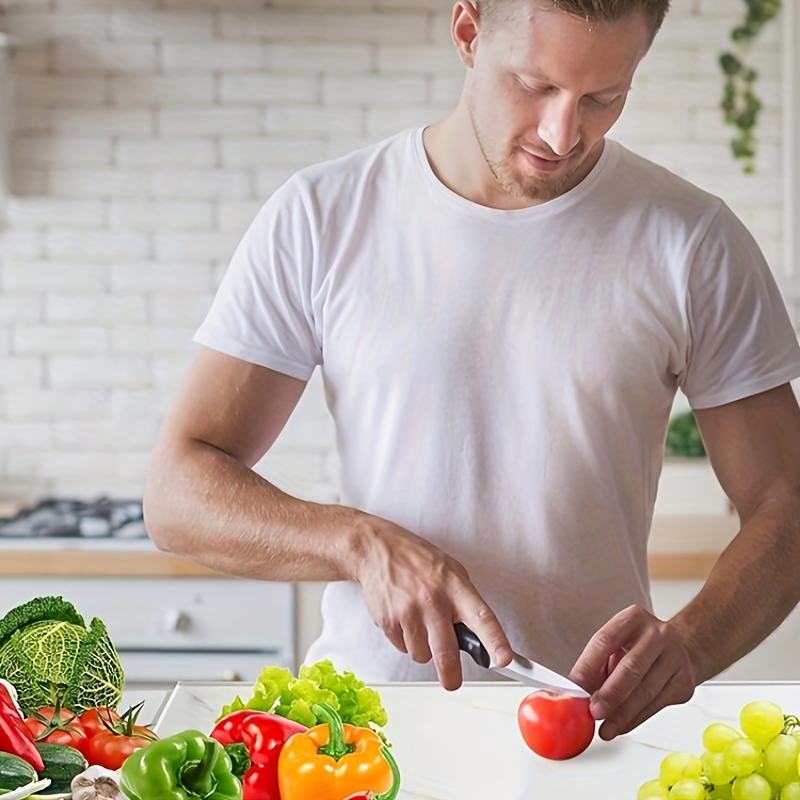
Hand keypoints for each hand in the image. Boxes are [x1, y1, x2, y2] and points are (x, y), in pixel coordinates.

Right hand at [353, 514, 512, 690]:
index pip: (482, 618)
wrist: (379, 550)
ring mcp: (409, 612)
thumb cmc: (418, 561)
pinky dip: (405, 640)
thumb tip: (479, 634)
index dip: (495, 641)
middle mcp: (433, 601)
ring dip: (423, 648)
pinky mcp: (388, 621)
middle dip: (451, 675)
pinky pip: (402, 648)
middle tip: (452, 681)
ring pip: (422, 655)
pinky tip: (404, 619)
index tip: (504, 660)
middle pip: (446, 653)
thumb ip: (466, 602)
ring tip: (420, 624)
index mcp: (456, 587)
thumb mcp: (451, 572)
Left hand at [568, 605, 695, 739]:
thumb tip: (578, 691)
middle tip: (594, 712)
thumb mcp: (615, 646)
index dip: (588, 666)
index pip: (605, 640)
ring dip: (622, 714)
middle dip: (610, 694)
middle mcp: (657, 634)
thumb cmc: (637, 647)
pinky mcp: (684, 682)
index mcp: (633, 619)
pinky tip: (622, 725)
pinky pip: (657, 705)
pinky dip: (636, 719)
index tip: (576, 688)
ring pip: (646, 691)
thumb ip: (596, 665)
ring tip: (606, 728)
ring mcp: (675, 657)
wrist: (680, 649)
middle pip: (630, 668)